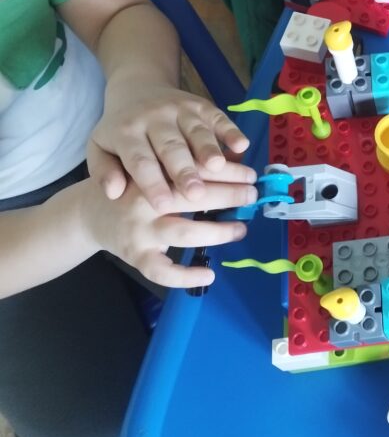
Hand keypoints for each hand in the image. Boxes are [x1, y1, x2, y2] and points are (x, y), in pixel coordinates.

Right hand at [78, 176, 255, 288]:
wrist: (88, 213)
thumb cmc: (133, 186)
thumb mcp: (155, 167)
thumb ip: (187, 164)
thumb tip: (236, 159)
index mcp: (151, 173)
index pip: (193, 168)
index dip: (226, 171)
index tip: (251, 174)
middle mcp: (144, 201)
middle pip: (190, 197)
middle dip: (228, 195)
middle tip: (252, 196)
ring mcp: (139, 231)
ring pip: (183, 233)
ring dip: (217, 232)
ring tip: (240, 229)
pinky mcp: (135, 256)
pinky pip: (161, 272)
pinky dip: (185, 276)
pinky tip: (209, 273)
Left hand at [88, 83, 249, 209]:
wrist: (137, 87)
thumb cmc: (120, 130)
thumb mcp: (100, 149)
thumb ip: (103, 172)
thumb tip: (113, 193)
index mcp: (126, 132)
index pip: (140, 160)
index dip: (152, 183)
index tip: (163, 206)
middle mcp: (154, 118)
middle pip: (170, 147)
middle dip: (184, 170)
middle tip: (196, 194)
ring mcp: (180, 109)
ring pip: (196, 131)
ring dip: (209, 149)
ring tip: (220, 168)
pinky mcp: (201, 105)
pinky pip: (218, 117)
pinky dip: (231, 130)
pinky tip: (241, 146)